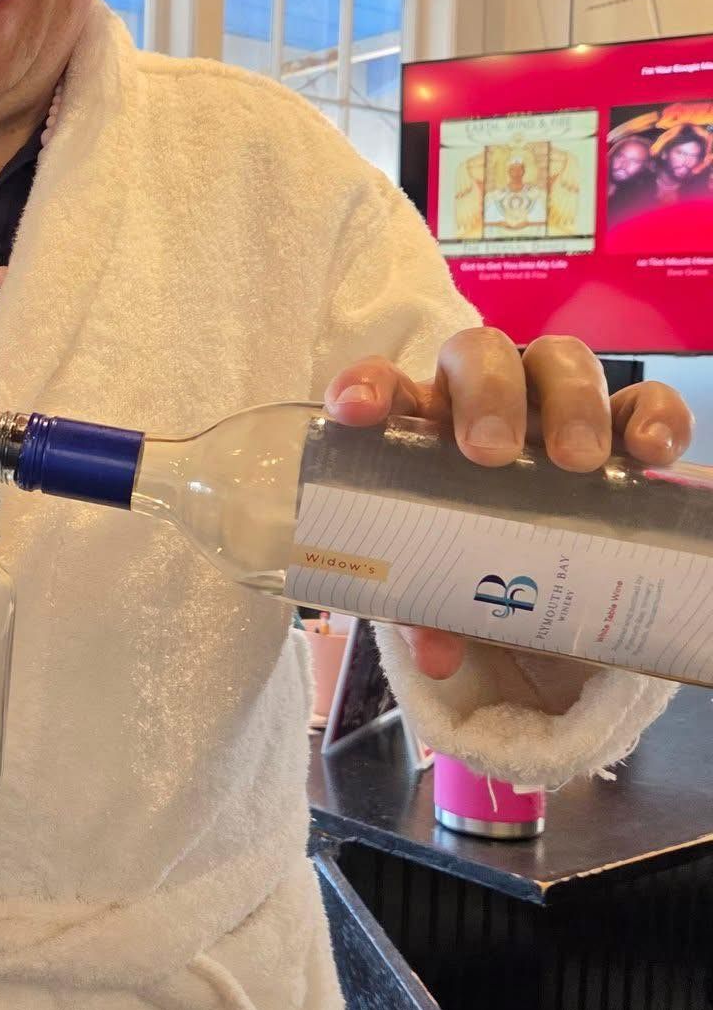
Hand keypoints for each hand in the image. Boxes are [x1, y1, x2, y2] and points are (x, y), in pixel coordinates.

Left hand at [323, 332, 693, 681]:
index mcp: (417, 427)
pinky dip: (653, 415)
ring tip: (578, 461)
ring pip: (559, 361)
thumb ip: (426, 611)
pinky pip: (643, 400)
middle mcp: (480, 400)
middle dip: (485, 395)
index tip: (356, 413)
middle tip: (490, 454)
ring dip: (569, 400)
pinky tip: (650, 451)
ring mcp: (550, 404)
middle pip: (479, 355)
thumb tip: (438, 655)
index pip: (383, 383)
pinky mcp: (617, 426)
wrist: (532, 576)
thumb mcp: (437, 585)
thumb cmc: (466, 559)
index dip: (365, 385)